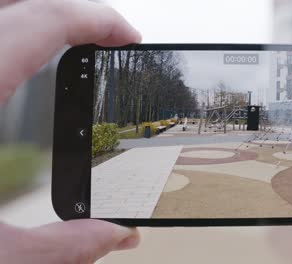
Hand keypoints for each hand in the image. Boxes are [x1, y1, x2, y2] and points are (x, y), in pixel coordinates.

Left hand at [0, 0, 140, 261]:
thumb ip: (62, 247)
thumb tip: (116, 236)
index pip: (42, 23)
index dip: (95, 20)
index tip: (124, 35)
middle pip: (10, 1)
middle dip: (58, 7)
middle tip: (89, 31)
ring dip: (20, 15)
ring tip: (51, 37)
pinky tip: (4, 66)